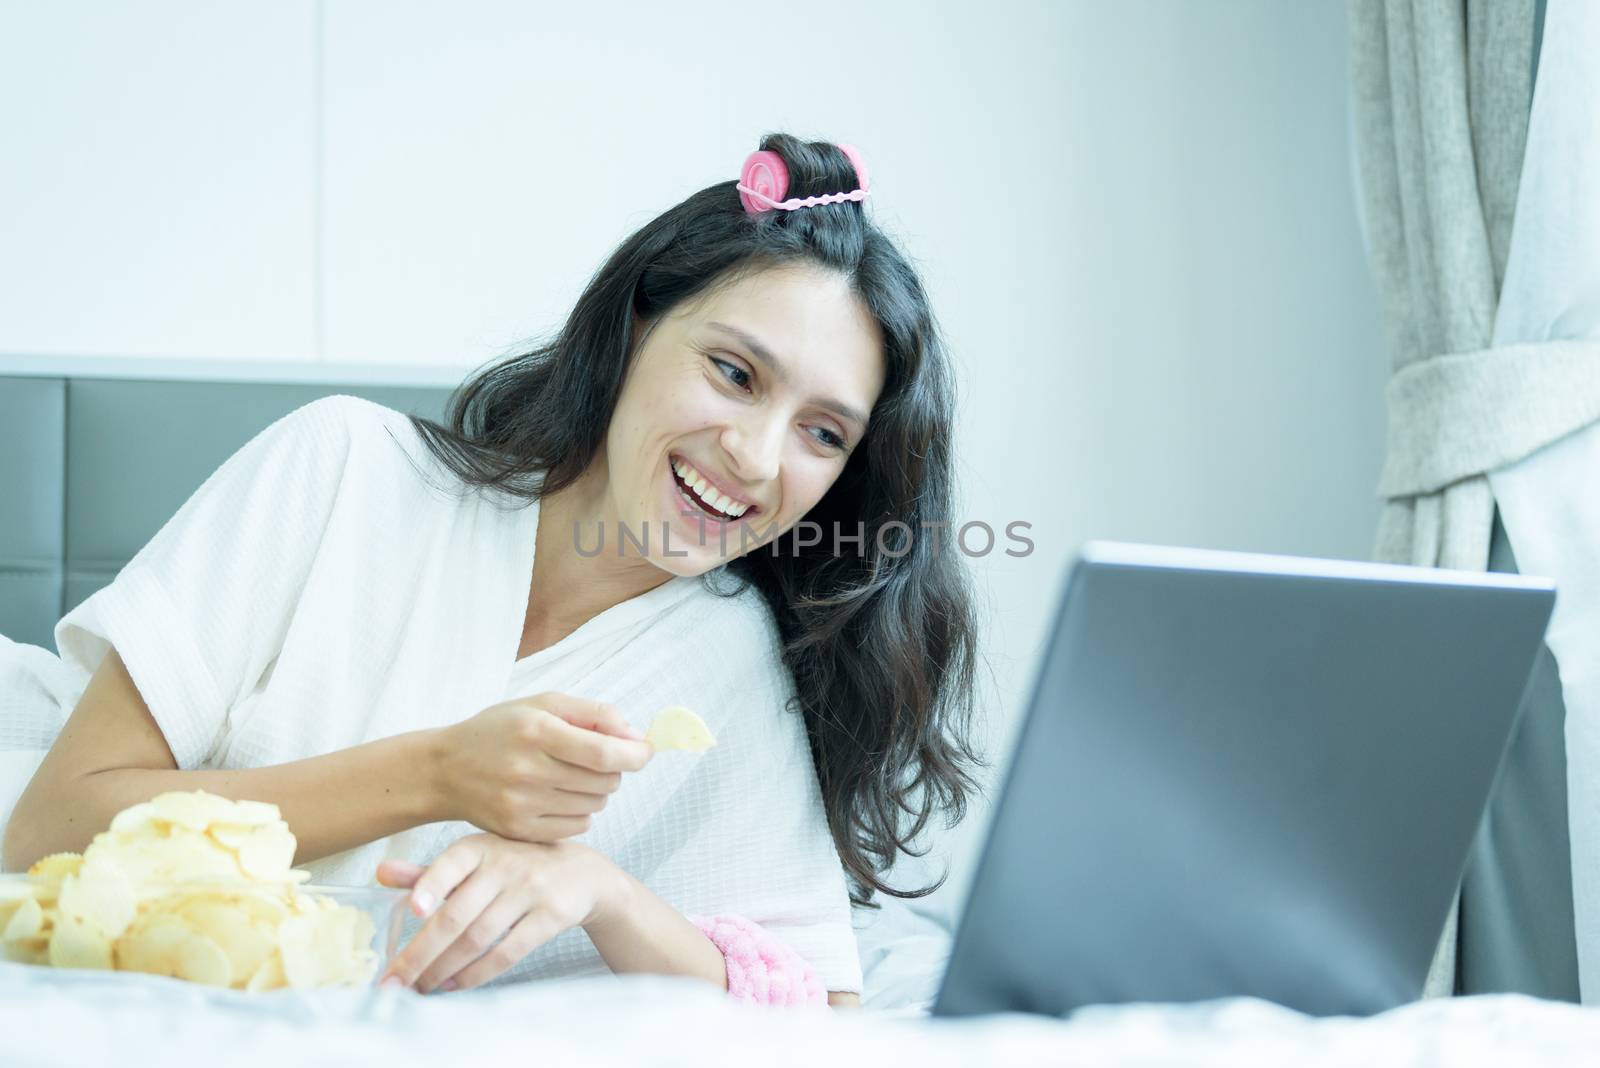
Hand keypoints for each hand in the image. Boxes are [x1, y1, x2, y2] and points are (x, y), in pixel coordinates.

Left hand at [375, 832, 621, 992]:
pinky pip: (507, 952)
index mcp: (480, 846)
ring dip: (444, 968)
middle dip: (420, 953)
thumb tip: (380, 873)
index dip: (431, 884)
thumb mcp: (476, 858)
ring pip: (478, 938)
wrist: (580, 871)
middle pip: (456, 915)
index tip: (412, 910)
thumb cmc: (514, 864)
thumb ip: (429, 872)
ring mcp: (531, 889)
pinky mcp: (551, 915)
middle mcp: (505, 864)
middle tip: (393, 981)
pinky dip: (476, 974)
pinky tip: (453, 985)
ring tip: (420, 987)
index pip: (451, 864)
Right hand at [427, 692, 653, 842]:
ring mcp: (522, 805)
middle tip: (596, 759)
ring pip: (595, 804)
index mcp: (536, 731)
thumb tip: (635, 736)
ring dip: (597, 790)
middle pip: (604, 781)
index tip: (645, 751)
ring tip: (571, 775)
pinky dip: (580, 811)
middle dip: (614, 769)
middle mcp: (528, 770)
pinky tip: (559, 796)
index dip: (635, 755)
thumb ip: (594, 713)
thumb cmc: (500, 730)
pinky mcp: (519, 831)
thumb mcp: (542, 704)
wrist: (446, 770)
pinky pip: (577, 826)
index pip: (603, 753)